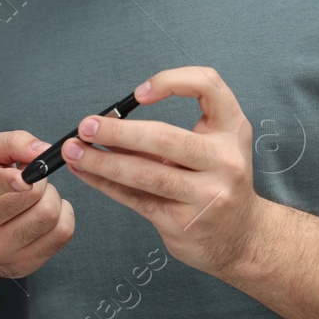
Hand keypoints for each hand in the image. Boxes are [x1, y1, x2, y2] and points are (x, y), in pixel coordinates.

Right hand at [0, 130, 75, 279]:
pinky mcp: (22, 266)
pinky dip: (63, 216)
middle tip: (32, 180)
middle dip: (40, 180)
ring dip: (52, 198)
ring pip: (49, 215)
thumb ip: (11, 143)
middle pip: (31, 196)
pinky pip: (62, 234)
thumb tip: (42, 151)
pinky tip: (47, 213)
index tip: (23, 178)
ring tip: (38, 198)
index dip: (5, 181)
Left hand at [64, 66, 264, 276]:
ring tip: (74, 151)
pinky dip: (105, 184)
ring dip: (102, 160)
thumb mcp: (214, 146)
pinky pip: (136, 198)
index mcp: (232, 130)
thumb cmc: (220, 181)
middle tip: (87, 126)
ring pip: (145, 173)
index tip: (138, 94)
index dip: (172, 81)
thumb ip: (173, 131)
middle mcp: (224, 160)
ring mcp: (206, 195)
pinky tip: (85, 173)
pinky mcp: (183, 223)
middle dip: (118, 131)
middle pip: (165, 137)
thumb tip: (110, 122)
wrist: (244, 237)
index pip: (208, 86)